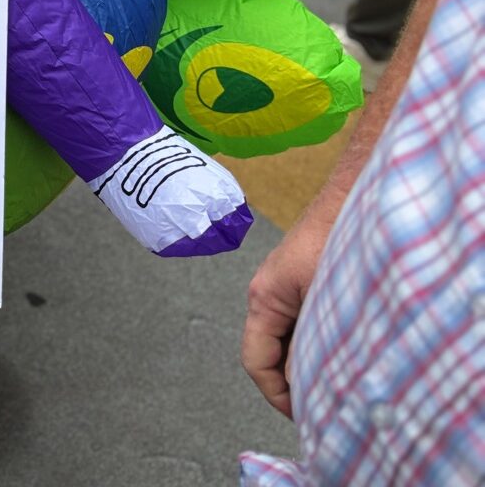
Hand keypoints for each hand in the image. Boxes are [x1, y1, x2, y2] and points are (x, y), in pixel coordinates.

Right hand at [241, 217, 326, 418]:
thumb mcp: (322, 302)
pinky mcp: (303, 279)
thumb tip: (304, 383)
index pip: (255, 360)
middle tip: (325, 403)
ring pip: (288, 336)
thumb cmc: (335, 238)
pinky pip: (302, 320)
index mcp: (263, 298)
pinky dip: (317, 340)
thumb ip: (309, 345)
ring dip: (308, 358)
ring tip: (336, 377)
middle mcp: (267, 293)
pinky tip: (342, 346)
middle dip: (293, 380)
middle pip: (270, 351)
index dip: (275, 394)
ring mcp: (285, 285)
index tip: (302, 414)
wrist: (354, 194)